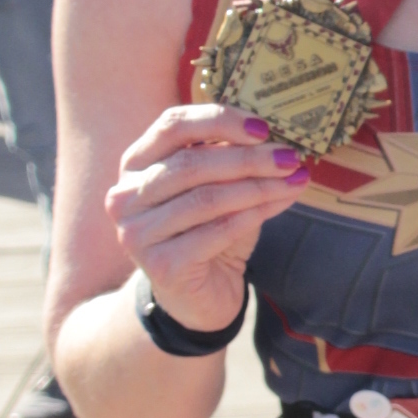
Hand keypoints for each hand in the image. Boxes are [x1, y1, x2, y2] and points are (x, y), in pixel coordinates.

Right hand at [105, 103, 311, 337]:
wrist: (198, 297)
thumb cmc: (208, 232)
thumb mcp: (221, 189)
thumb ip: (240, 163)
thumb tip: (285, 147)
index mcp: (137, 162)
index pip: (173, 125)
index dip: (219, 120)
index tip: (263, 127)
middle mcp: (126, 195)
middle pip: (191, 163)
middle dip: (248, 158)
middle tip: (289, 156)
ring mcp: (137, 232)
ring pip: (205, 198)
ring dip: (256, 187)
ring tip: (292, 181)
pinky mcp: (160, 265)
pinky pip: (214, 232)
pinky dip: (250, 216)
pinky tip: (274, 206)